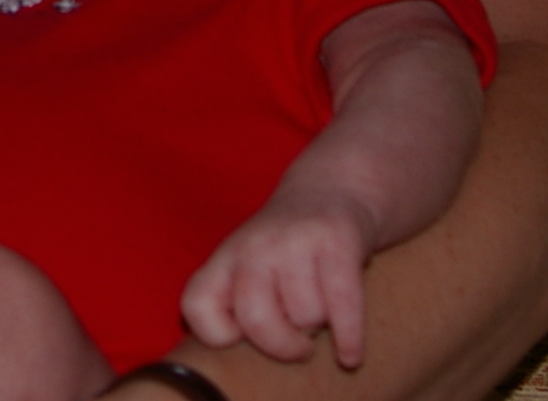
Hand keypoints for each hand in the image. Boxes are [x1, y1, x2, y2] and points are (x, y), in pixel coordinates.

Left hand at [180, 188, 374, 369]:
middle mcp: (255, 246)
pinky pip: (343, 305)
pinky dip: (349, 339)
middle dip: (282, 346)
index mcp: (226, 257)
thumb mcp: (247, 266)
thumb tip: (240, 358)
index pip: (198, 306)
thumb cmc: (285, 250)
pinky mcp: (337, 240)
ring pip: (307, 316)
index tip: (244, 338)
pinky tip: (349, 356)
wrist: (330, 189)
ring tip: (321, 307)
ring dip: (320, 325)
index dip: (218, 334)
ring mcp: (295, 240)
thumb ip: (235, 304)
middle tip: (298, 344)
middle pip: (256, 319)